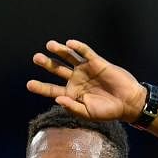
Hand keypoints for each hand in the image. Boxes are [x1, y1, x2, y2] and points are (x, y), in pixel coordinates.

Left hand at [26, 39, 145, 122]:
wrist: (127, 102)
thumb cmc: (107, 111)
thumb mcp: (88, 113)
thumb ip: (72, 107)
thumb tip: (57, 99)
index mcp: (71, 94)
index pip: (52, 89)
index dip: (41, 87)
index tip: (29, 84)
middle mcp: (76, 80)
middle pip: (57, 70)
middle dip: (46, 64)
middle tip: (36, 58)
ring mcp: (85, 70)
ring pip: (68, 58)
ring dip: (59, 51)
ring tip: (50, 45)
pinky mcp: (96, 62)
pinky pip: (85, 52)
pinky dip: (78, 47)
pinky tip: (69, 44)